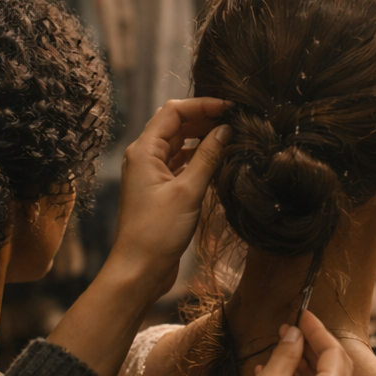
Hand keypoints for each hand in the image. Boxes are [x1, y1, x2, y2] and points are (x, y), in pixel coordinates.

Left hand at [106, 97, 230, 300]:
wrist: (139, 269)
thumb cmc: (157, 232)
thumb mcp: (188, 191)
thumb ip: (208, 157)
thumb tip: (226, 130)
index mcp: (144, 151)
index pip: (174, 111)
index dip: (202, 105)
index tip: (230, 108)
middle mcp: (145, 157)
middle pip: (176, 125)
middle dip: (205, 120)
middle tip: (236, 121)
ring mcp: (152, 174)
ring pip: (180, 145)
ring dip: (203, 139)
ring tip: (232, 138)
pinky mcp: (160, 190)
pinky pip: (181, 164)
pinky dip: (199, 159)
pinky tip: (219, 161)